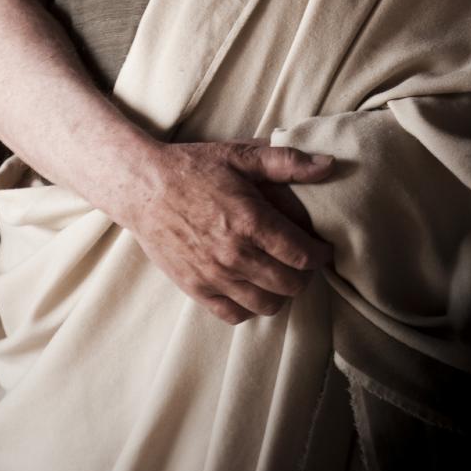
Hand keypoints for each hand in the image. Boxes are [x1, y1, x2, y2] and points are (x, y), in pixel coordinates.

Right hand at [121, 139, 334, 324]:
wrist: (142, 186)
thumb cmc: (192, 168)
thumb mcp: (239, 156)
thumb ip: (286, 161)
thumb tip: (329, 165)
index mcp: (250, 220)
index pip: (302, 255)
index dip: (320, 254)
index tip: (322, 248)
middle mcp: (234, 253)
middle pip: (289, 284)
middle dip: (304, 275)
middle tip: (302, 261)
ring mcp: (214, 275)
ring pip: (266, 305)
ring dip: (280, 294)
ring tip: (279, 275)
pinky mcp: (195, 288)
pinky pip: (234, 314)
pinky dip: (249, 307)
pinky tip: (251, 288)